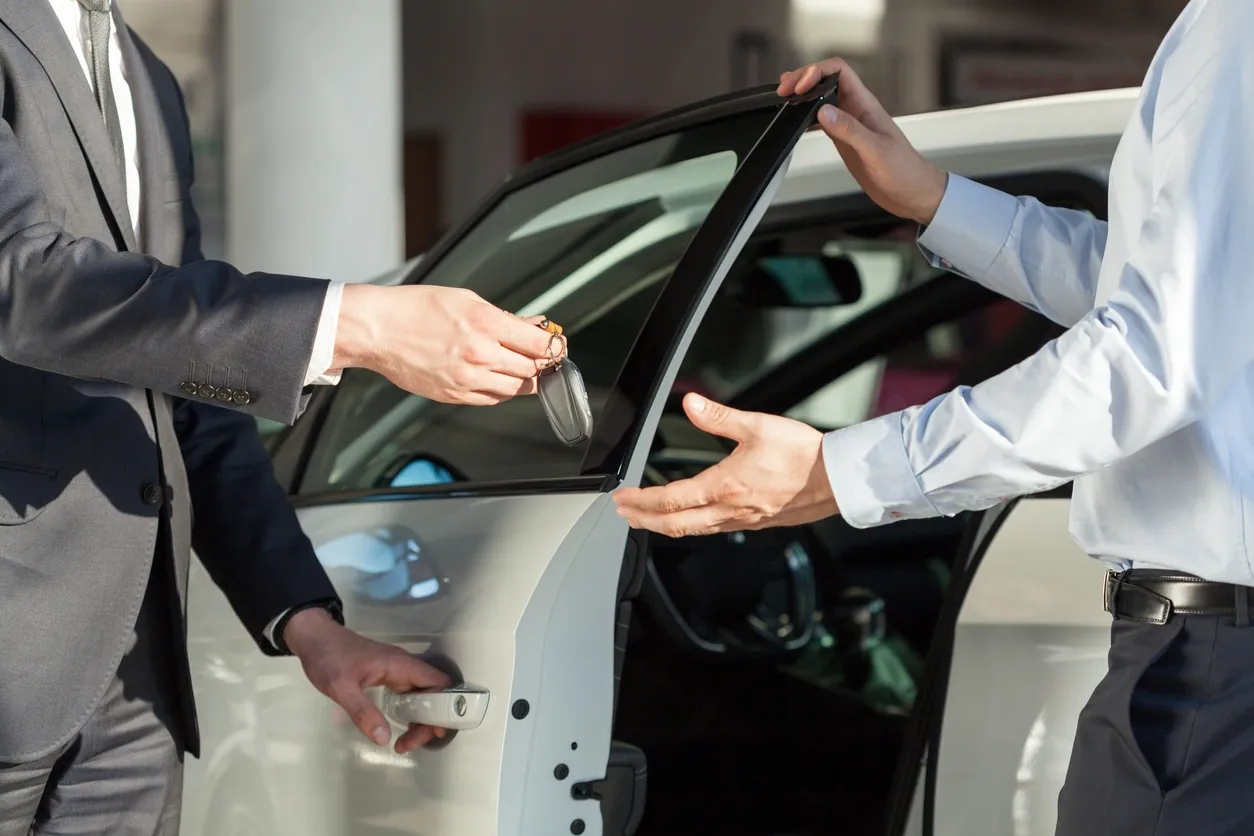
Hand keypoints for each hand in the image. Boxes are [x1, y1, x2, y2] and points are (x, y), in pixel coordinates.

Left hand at [282, 608, 453, 753]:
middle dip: (429, 721)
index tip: (433, 731)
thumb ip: (363, 712)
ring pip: (422, 695)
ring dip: (420, 719)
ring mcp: (396, 670)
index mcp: (400, 665)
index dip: (444, 706)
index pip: (438, 682)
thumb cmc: (328, 658)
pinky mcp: (388, 675)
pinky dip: (411, 712)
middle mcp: (404, 666)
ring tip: (404, 742)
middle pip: (433, 693)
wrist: (314, 638)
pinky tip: (401, 727)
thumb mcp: (341, 688)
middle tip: (408, 744)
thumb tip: (383, 738)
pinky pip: (409, 695)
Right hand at [333, 284, 563, 405]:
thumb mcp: (466, 300)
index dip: (554, 347)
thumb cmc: (417, 309)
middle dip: (541, 364)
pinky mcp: (454, 395)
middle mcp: (480, 354)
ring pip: (515, 389)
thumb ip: (503, 316)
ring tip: (520, 366)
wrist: (379, 330)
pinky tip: (497, 376)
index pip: (539, 345)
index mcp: (486, 324)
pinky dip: (501, 390)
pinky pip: (491, 399)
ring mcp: (467, 379)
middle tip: (542, 357)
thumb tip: (532, 326)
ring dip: (523, 379)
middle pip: (532, 369)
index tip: (557, 346)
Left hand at [613, 394, 838, 536]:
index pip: (670, 499)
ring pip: (694, 531)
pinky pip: (714, 530)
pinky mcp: (756, 523)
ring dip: (665, 525)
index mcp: (724, 486)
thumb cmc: (804, 454)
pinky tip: (692, 519)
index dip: (641, 500)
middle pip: (675, 524)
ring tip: (648, 519)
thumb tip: (692, 404)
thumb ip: (720, 417)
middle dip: (644, 519)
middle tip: (625, 514)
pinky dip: (692, 526)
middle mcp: (730, 510)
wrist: (838, 479)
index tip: (623, 497)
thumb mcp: (758, 426)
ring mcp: (743, 521)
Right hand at [778, 58, 948, 224]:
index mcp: (866, 106)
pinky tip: (797, 120)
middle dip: (803, 79)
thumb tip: (824, 111)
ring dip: (803, 95)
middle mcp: (856, 111)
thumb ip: (849, 130)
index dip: (816, 72)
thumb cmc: (905, 170)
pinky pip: (823, 121)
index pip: (839, 72)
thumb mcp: (876, 150)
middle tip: (784, 90)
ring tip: (785, 97)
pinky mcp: (845, 141)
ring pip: (822, 98)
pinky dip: (807, 117)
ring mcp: (850, 125)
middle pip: (827, 80)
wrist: (913, 192)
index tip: (800, 86)